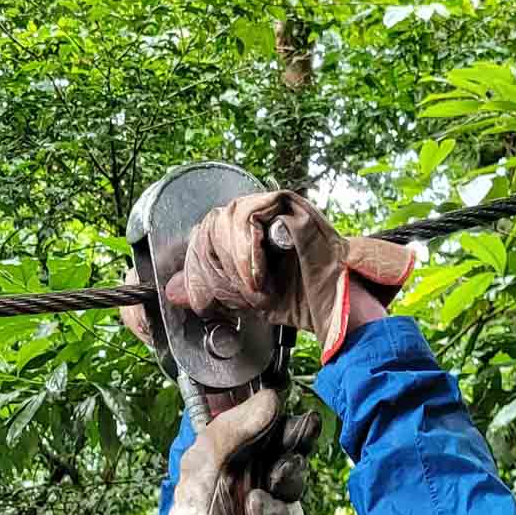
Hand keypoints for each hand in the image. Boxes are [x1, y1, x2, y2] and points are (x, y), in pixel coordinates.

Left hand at [160, 388, 290, 514]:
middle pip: (298, 472)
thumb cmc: (193, 511)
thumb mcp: (206, 459)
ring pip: (297, 510)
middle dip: (285, 477)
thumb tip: (271, 396)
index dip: (298, 435)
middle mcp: (265, 486)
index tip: (295, 434)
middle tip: (266, 484)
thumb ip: (236, 426)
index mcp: (249, 459)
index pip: (289, 438)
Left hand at [162, 191, 414, 363]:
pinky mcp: (290, 205)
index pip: (203, 234)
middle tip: (233, 297)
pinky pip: (249, 217)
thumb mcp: (248, 300)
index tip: (202, 300)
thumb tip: (174, 290)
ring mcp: (276, 207)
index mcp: (248, 234)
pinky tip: (258, 277)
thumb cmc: (306, 302)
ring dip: (232, 264)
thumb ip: (213, 290)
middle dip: (211, 269)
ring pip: (226, 218)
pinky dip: (246, 251)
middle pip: (209, 225)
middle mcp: (261, 215)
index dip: (195, 268)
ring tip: (253, 290)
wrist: (341, 309)